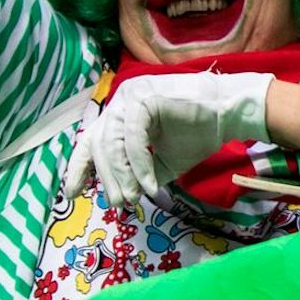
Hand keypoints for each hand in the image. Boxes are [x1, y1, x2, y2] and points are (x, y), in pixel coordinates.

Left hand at [63, 72, 272, 207]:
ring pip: (112, 143)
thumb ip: (138, 173)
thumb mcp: (161, 162)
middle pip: (99, 146)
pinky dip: (139, 165)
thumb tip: (122, 196)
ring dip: (122, 176)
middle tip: (119, 203)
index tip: (73, 193)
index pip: (91, 140)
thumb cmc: (196, 134)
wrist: (226, 114)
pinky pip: (133, 138)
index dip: (80, 167)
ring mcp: (131, 97)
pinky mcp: (144, 97)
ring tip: (133, 198)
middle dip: (107, 179)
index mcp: (120, 116)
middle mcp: (120, 102)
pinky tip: (149, 185)